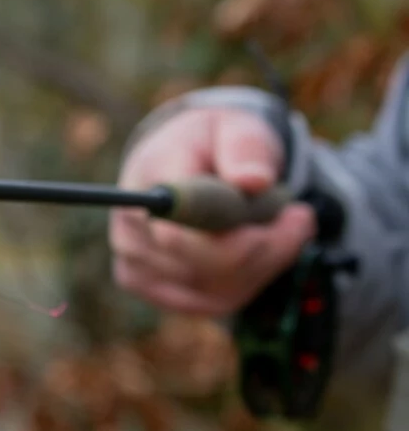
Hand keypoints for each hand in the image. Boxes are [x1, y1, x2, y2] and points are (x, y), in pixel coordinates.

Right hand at [110, 107, 317, 315]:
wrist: (181, 159)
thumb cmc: (211, 143)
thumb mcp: (237, 127)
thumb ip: (247, 147)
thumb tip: (253, 180)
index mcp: (146, 182)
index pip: (182, 236)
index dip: (242, 241)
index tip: (296, 214)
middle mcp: (130, 228)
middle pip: (209, 268)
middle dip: (270, 247)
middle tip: (299, 216)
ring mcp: (134, 263)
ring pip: (218, 291)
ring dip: (264, 264)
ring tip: (280, 226)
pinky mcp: (147, 287)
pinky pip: (213, 303)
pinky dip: (248, 282)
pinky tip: (258, 252)